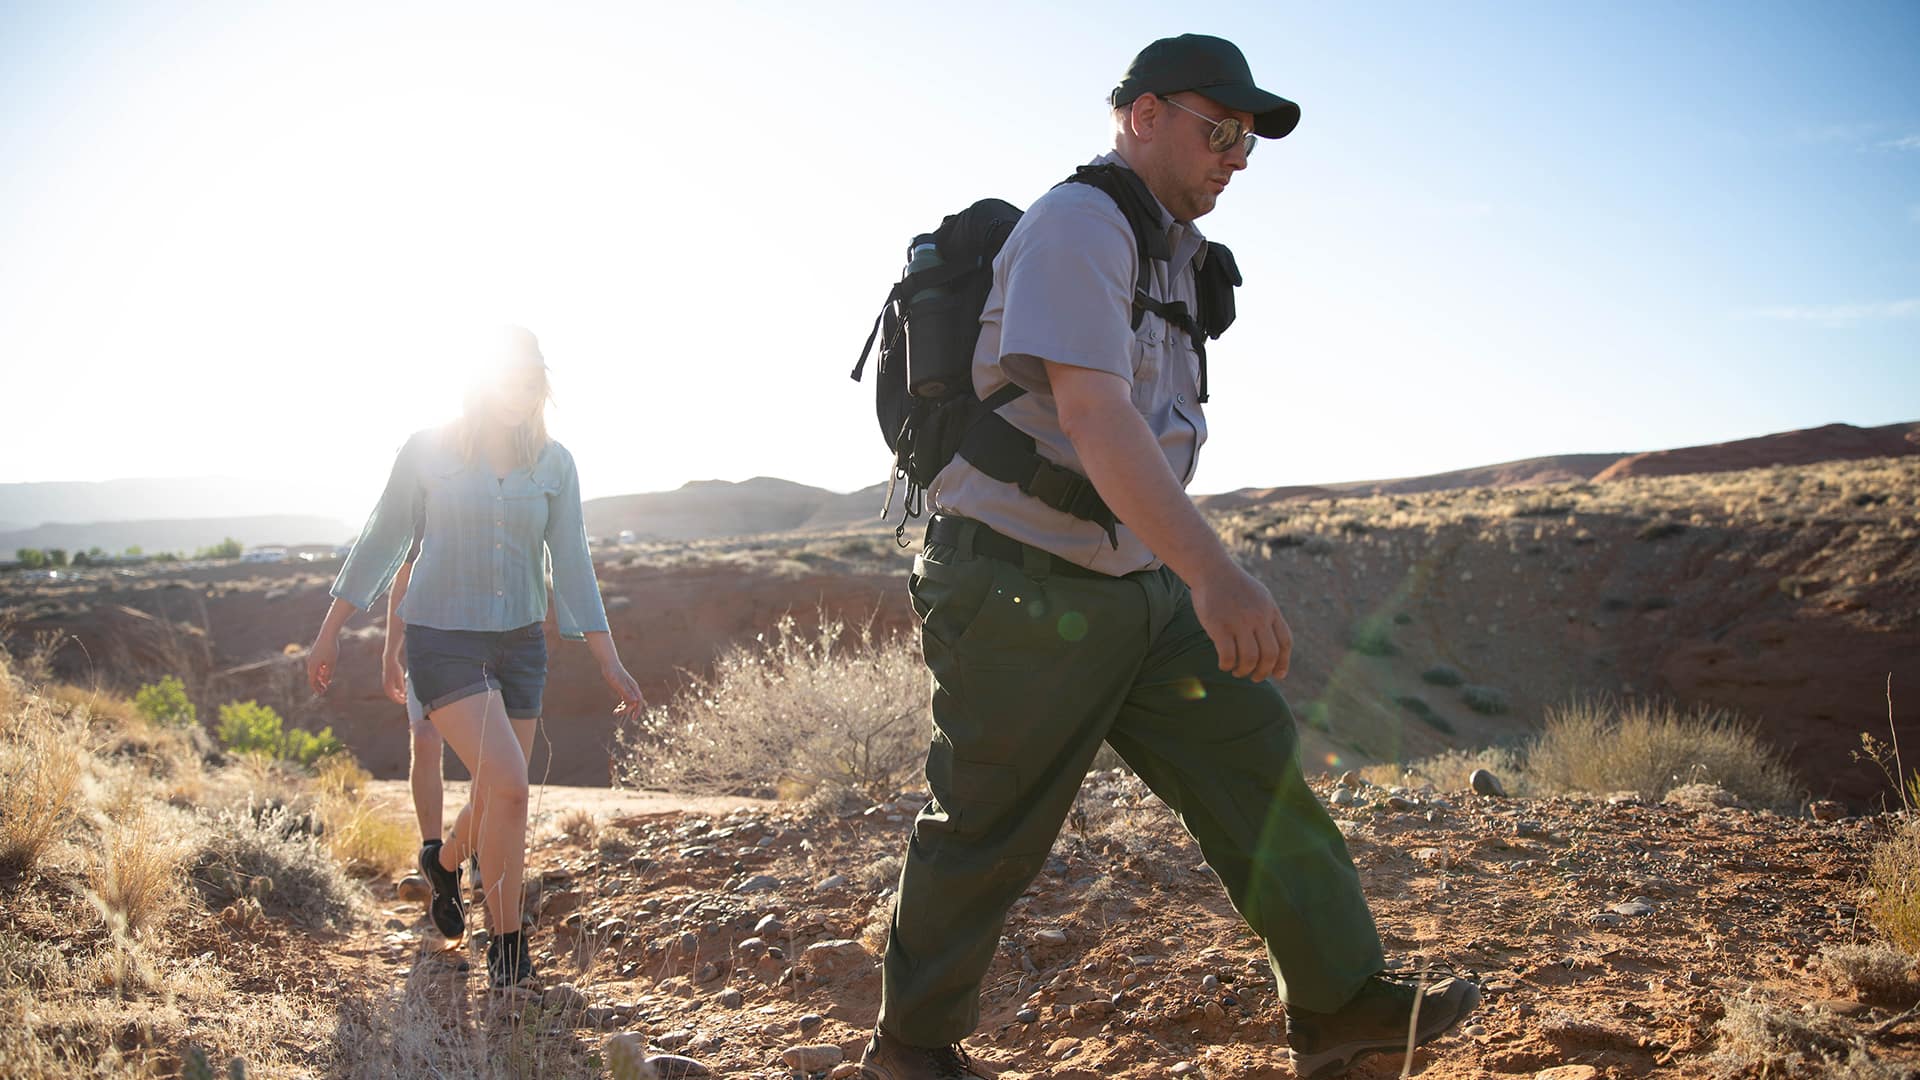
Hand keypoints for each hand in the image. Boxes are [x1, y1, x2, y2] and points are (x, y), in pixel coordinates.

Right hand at [307, 632, 340, 694]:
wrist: (328, 633)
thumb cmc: (331, 649)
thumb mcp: (331, 663)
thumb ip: (328, 674)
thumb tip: (325, 682)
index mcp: (313, 666)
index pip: (313, 681)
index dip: (316, 688)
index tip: (322, 693)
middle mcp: (310, 662)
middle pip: (312, 676)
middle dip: (318, 684)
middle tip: (324, 690)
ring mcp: (312, 657)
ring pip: (314, 670)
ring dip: (319, 677)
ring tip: (326, 682)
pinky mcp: (315, 653)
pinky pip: (316, 665)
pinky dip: (320, 670)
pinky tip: (326, 671)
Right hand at [381, 650, 406, 703]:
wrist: (389, 660)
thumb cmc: (395, 668)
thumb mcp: (400, 677)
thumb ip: (401, 686)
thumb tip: (403, 694)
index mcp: (388, 686)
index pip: (393, 697)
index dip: (399, 700)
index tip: (404, 702)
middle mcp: (385, 685)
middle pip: (391, 695)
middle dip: (398, 698)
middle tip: (405, 700)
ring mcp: (385, 683)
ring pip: (390, 692)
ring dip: (396, 695)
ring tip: (403, 696)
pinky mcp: (386, 680)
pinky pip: (390, 688)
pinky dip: (395, 691)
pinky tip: (400, 690)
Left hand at [602, 662, 645, 716]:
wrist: (609, 663)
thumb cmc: (613, 672)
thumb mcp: (618, 684)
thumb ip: (627, 692)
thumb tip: (635, 701)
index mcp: (633, 687)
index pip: (639, 701)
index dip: (637, 710)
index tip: (633, 718)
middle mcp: (632, 688)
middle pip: (633, 703)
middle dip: (626, 710)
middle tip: (616, 714)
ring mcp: (627, 688)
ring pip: (629, 702)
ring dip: (623, 709)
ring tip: (615, 712)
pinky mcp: (622, 688)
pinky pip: (625, 700)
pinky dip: (621, 705)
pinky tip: (616, 709)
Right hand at [1189, 561, 1292, 681]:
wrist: (1211, 568)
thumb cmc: (1233, 586)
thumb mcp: (1259, 596)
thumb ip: (1267, 617)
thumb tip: (1275, 646)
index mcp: (1270, 610)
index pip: (1285, 642)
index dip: (1283, 662)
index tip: (1278, 674)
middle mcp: (1258, 617)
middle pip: (1270, 654)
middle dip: (1264, 672)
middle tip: (1255, 677)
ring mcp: (1239, 621)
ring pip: (1250, 659)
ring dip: (1244, 671)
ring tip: (1237, 671)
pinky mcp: (1219, 626)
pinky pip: (1228, 656)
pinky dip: (1227, 665)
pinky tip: (1224, 664)